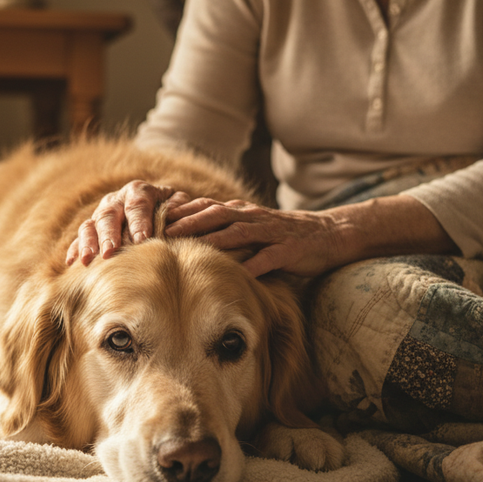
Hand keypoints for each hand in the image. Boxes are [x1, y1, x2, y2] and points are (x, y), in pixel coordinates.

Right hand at [66, 181, 192, 265]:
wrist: (154, 208)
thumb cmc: (171, 211)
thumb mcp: (179, 204)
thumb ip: (179, 207)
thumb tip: (175, 215)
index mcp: (139, 191)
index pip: (138, 204)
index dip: (139, 221)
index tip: (142, 239)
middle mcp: (116, 200)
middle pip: (109, 215)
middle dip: (109, 235)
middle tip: (110, 252)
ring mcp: (100, 214)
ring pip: (90, 225)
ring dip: (89, 243)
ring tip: (88, 261)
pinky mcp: (91, 230)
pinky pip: (79, 238)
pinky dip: (75, 250)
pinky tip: (72, 263)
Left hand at [164, 198, 344, 277]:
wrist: (328, 234)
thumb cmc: (284, 235)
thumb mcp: (252, 227)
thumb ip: (225, 230)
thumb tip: (190, 240)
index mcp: (241, 212)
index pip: (205, 207)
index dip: (180, 212)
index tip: (154, 219)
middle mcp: (253, 217)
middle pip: (215, 215)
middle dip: (188, 222)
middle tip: (162, 231)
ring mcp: (271, 232)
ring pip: (237, 232)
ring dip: (213, 238)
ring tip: (191, 248)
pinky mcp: (288, 249)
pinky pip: (267, 257)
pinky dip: (251, 265)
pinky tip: (236, 274)